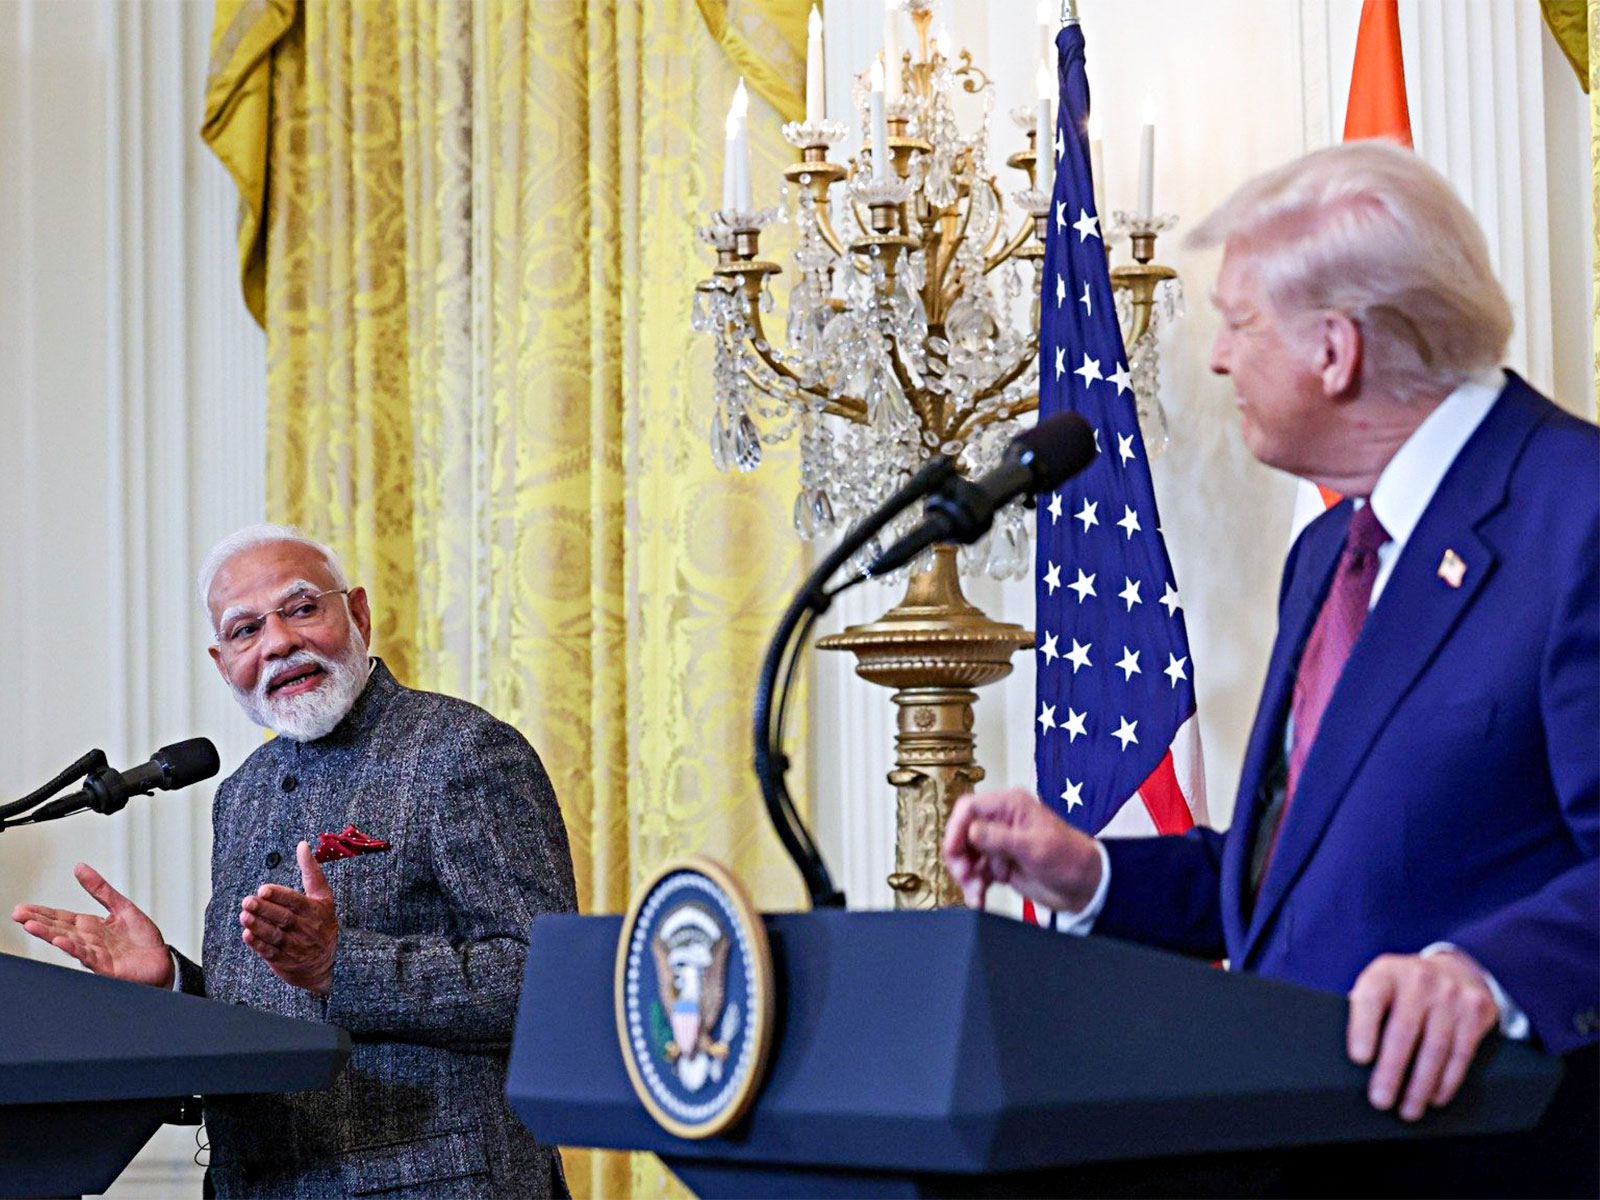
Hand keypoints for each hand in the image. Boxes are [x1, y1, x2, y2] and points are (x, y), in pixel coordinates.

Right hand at [11, 863, 173, 986]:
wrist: (161, 960)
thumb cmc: (142, 938)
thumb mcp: (121, 906)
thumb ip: (100, 889)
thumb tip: (80, 867)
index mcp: (90, 926)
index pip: (61, 918)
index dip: (41, 913)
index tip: (22, 908)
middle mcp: (88, 940)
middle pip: (59, 929)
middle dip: (37, 922)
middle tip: (18, 915)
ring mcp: (95, 954)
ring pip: (68, 942)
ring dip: (49, 935)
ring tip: (31, 926)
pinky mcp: (106, 966)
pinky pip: (87, 957)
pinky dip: (74, 949)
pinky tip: (61, 942)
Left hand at [239, 841, 337, 995]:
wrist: (328, 963)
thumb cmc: (322, 923)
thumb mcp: (323, 896)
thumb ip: (311, 871)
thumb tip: (303, 845)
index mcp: (315, 910)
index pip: (296, 902)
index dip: (279, 895)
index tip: (263, 889)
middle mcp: (307, 929)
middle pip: (284, 918)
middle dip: (264, 909)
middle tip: (247, 901)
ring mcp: (296, 946)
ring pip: (275, 936)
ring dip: (258, 926)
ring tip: (243, 916)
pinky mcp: (285, 961)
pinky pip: (270, 953)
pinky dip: (258, 944)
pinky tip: (247, 935)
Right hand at [943, 788, 1102, 911]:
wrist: (1085, 887)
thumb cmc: (1070, 858)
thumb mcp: (1035, 847)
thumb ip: (1000, 838)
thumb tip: (971, 831)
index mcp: (1010, 806)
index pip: (970, 807)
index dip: (956, 828)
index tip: (953, 850)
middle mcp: (1001, 822)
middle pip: (962, 833)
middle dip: (959, 856)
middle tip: (965, 875)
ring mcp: (999, 844)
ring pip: (966, 856)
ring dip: (966, 876)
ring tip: (976, 892)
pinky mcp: (999, 865)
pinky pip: (976, 873)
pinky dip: (974, 887)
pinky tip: (978, 899)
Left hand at [1347, 950, 1500, 1120]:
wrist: (1455, 971)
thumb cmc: (1402, 991)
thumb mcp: (1380, 987)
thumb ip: (1364, 1012)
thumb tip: (1351, 1060)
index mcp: (1385, 972)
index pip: (1370, 999)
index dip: (1363, 1028)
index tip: (1359, 1059)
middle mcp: (1419, 979)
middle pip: (1403, 1030)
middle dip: (1391, 1070)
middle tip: (1380, 1101)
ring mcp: (1450, 994)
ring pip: (1435, 1047)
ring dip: (1420, 1085)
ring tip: (1407, 1110)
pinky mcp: (1476, 1010)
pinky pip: (1461, 1052)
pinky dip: (1447, 1081)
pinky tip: (1434, 1098)